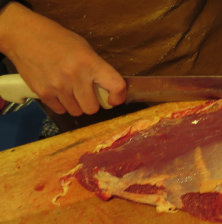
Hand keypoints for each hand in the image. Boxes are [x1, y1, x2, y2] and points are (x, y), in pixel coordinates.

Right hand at [0, 3, 125, 115]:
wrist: (24, 36)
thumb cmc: (57, 40)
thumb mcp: (84, 48)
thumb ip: (97, 68)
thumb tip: (109, 88)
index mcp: (90, 63)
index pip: (116, 86)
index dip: (118, 97)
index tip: (114, 99)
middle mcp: (75, 76)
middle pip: (92, 108)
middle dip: (92, 103)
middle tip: (87, 95)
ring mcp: (58, 86)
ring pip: (76, 111)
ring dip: (76, 105)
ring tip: (71, 91)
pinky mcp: (43, 93)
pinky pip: (60, 110)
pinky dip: (61, 105)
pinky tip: (58, 91)